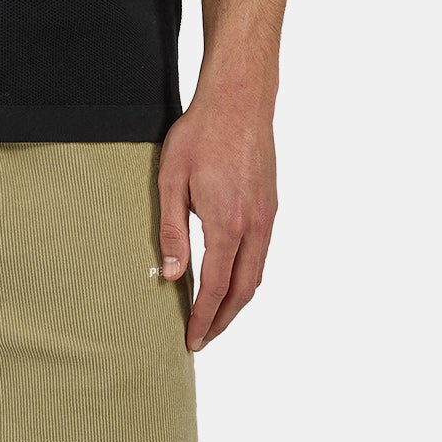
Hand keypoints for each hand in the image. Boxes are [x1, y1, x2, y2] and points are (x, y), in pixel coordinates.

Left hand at [157, 93, 277, 350]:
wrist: (239, 101)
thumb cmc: (200, 135)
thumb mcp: (171, 182)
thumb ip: (172, 232)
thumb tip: (171, 275)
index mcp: (227, 224)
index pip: (215, 286)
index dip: (204, 318)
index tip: (193, 340)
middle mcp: (254, 226)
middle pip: (243, 290)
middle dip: (224, 320)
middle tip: (204, 339)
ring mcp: (267, 216)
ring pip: (258, 274)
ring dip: (238, 301)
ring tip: (216, 317)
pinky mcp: (271, 205)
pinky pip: (262, 253)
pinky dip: (248, 277)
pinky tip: (232, 279)